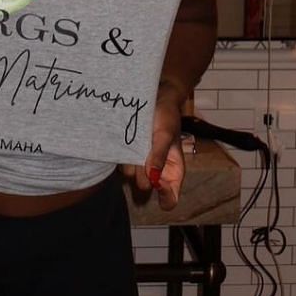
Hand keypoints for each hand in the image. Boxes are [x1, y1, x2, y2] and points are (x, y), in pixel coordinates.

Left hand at [124, 93, 185, 210]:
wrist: (154, 98)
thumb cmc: (166, 117)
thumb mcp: (164, 135)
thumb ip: (159, 156)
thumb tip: (153, 179)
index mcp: (173, 169)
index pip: (170, 196)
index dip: (165, 197)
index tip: (157, 185)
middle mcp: (157, 170)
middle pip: (147, 187)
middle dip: (144, 176)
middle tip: (145, 158)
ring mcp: (141, 163)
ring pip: (132, 176)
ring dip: (131, 165)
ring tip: (137, 144)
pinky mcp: (128, 154)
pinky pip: (122, 164)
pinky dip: (122, 157)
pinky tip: (125, 144)